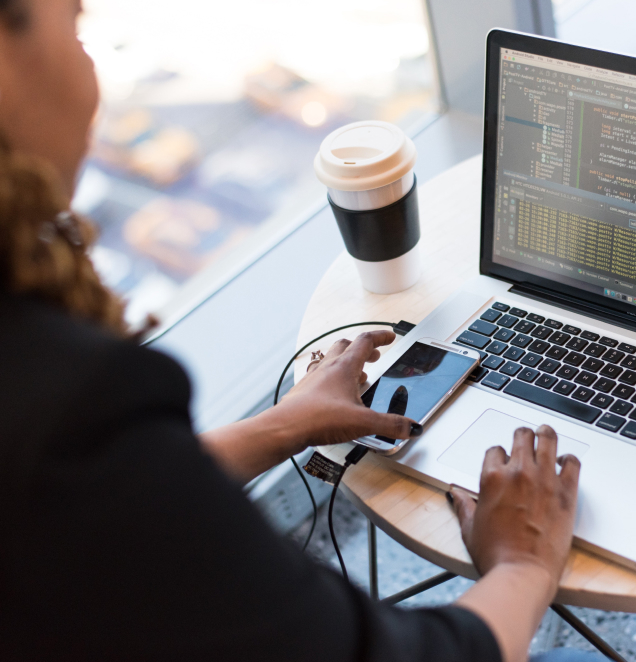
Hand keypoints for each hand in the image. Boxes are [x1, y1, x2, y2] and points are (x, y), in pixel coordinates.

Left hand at [277, 330, 420, 448]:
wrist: (285, 427)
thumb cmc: (319, 418)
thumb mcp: (363, 422)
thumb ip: (390, 424)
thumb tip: (411, 427)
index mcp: (344, 366)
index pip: (365, 341)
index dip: (380, 337)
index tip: (390, 336)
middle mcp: (327, 367)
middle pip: (346, 346)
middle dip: (363, 349)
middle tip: (374, 356)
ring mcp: (313, 378)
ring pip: (331, 360)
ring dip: (347, 363)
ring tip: (358, 376)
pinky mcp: (304, 392)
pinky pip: (320, 377)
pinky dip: (332, 379)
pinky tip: (336, 395)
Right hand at [451, 425, 579, 591]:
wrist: (522, 572)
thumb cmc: (495, 553)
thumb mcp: (469, 527)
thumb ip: (463, 504)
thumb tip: (456, 494)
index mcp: (491, 477)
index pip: (495, 450)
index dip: (499, 455)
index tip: (503, 462)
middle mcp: (517, 472)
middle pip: (522, 436)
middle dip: (522, 436)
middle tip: (525, 439)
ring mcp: (543, 480)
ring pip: (547, 440)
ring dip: (545, 435)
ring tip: (545, 434)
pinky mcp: (566, 492)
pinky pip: (572, 463)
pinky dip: (569, 459)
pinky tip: (565, 462)